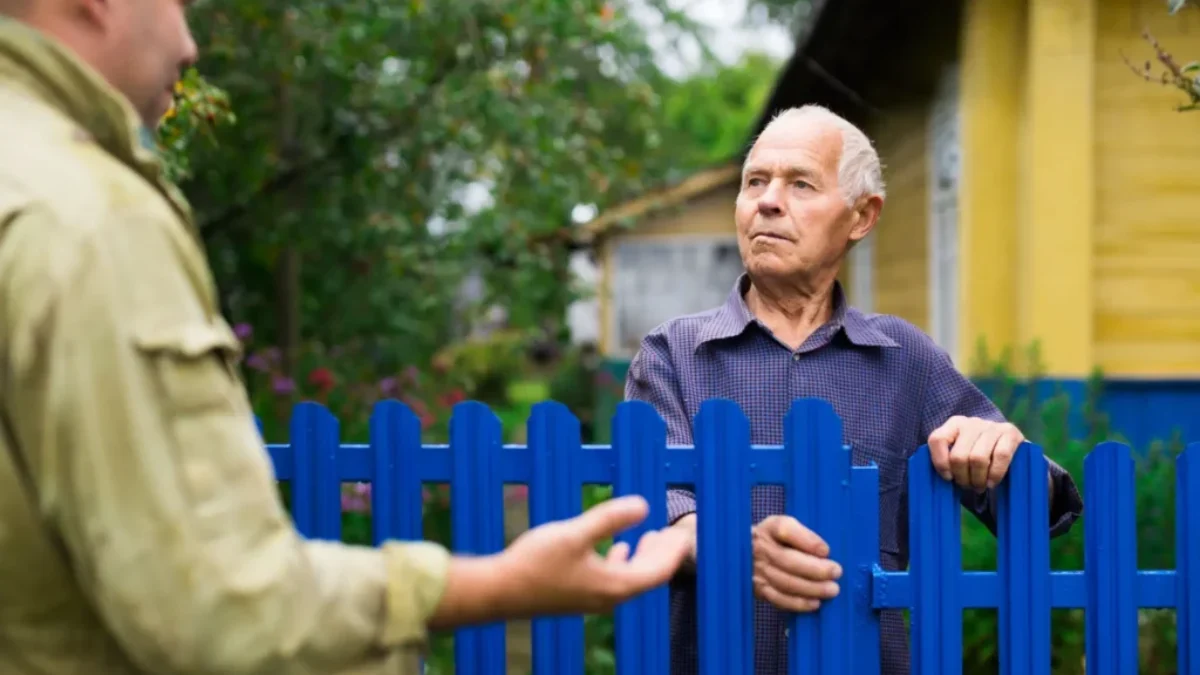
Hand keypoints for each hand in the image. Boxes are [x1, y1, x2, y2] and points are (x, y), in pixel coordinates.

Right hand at [495, 495, 690, 615]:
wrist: (499, 591)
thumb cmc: (535, 563)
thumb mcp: (575, 533)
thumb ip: (609, 518)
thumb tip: (645, 504)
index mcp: (614, 586)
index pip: (657, 571)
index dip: (674, 552)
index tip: (685, 534)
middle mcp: (608, 597)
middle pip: (647, 577)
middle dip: (663, 554)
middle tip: (675, 533)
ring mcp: (592, 599)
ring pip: (630, 579)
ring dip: (643, 558)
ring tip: (650, 537)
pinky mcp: (578, 595)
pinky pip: (613, 580)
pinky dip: (622, 563)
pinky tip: (616, 549)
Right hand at [751, 515, 841, 612]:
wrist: (750, 555)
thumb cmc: (779, 541)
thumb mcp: (788, 528)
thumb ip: (805, 536)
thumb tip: (824, 554)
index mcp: (770, 528)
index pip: (785, 529)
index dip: (807, 541)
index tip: (826, 550)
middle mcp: (761, 548)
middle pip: (787, 560)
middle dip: (815, 569)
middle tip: (836, 572)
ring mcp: (757, 570)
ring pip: (785, 582)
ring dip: (811, 588)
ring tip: (831, 590)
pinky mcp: (758, 589)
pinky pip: (779, 599)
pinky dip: (798, 603)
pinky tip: (815, 603)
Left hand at [928, 416, 1024, 491]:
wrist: (1009, 446)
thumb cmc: (977, 454)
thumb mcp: (960, 452)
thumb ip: (949, 460)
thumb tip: (945, 478)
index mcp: (954, 424)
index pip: (937, 439)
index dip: (940, 462)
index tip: (948, 478)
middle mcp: (972, 423)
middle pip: (959, 455)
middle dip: (962, 477)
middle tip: (967, 486)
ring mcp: (992, 426)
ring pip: (978, 458)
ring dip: (977, 479)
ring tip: (979, 487)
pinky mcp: (1011, 433)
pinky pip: (1000, 456)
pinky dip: (994, 474)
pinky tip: (992, 483)